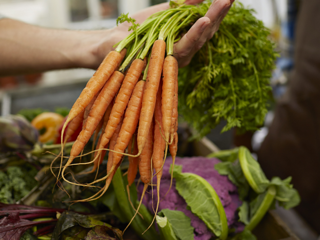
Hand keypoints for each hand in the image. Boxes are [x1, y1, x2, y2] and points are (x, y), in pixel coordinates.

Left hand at [92, 0, 232, 68]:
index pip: (206, 25)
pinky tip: (204, 20)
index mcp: (184, 40)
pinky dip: (194, 33)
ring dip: (212, 20)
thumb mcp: (163, 14)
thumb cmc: (136, 31)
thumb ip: (182, 7)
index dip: (218, 10)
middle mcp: (184, 52)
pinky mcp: (166, 60)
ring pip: (199, 39)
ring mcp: (176, 58)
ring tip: (224, 2)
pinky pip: (184, 47)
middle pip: (207, 32)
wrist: (111, 42)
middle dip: (220, 13)